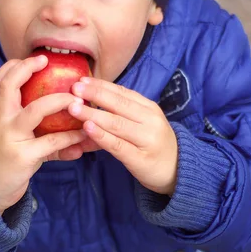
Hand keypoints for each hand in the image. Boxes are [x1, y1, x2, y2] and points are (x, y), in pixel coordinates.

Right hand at [0, 54, 86, 213]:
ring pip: (35, 111)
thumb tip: (76, 123)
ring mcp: (11, 137)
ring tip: (78, 101)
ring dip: (59, 101)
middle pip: (7, 86)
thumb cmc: (10, 158)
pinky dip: (70, 138)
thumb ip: (44, 129)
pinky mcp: (23, 156)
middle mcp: (3, 121)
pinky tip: (83, 138)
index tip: (37, 58)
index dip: (14, 66)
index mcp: (1, 113)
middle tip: (47, 62)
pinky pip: (51, 142)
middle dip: (26, 70)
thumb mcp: (21, 139)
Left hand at [69, 77, 177, 194]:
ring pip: (116, 123)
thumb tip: (85, 108)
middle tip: (74, 90)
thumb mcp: (140, 125)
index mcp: (148, 108)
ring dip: (93, 114)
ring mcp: (147, 139)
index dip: (101, 86)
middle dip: (95, 95)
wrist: (177, 171)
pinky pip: (117, 145)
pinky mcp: (140, 158)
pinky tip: (87, 128)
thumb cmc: (152, 145)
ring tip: (74, 108)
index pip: (122, 92)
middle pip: (119, 104)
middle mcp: (150, 120)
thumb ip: (117, 116)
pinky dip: (101, 135)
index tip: (81, 81)